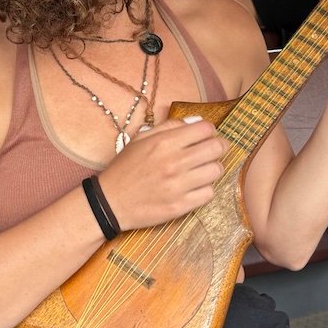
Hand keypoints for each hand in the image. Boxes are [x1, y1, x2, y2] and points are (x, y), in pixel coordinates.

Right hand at [98, 116, 225, 229]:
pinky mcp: (181, 206)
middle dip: (218, 147)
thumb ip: (170, 127)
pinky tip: (195, 187)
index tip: (205, 136)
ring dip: (212, 169)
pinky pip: (209, 194)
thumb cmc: (125, 169)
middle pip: (217, 148)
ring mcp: (179, 186)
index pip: (205, 129)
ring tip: (202, 170)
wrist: (110, 202)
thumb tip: (196, 122)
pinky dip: (205, 189)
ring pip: (216, 171)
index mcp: (164, 143)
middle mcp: (174, 162)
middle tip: (212, 151)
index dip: (209, 131)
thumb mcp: (141, 139)